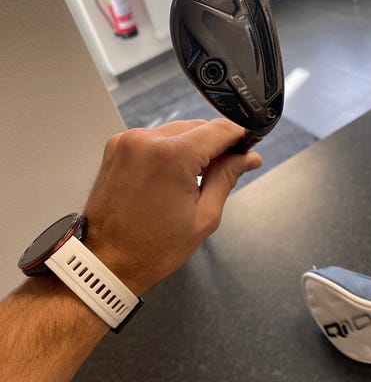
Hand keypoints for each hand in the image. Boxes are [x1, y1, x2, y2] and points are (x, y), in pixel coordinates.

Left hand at [82, 118, 261, 294]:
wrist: (104, 261)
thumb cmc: (154, 248)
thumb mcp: (204, 216)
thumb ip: (227, 177)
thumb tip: (249, 157)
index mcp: (172, 156)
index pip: (219, 129)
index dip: (239, 136)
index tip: (247, 148)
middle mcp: (147, 139)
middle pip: (198, 127)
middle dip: (216, 145)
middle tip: (224, 169)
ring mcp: (129, 140)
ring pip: (177, 130)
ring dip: (192, 146)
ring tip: (193, 178)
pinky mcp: (117, 146)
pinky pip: (156, 137)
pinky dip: (169, 149)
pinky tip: (171, 174)